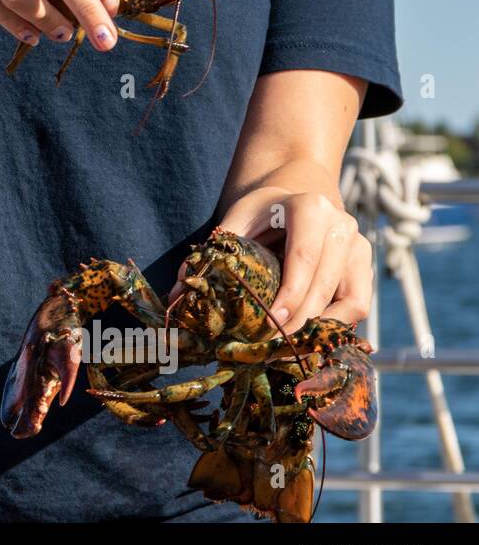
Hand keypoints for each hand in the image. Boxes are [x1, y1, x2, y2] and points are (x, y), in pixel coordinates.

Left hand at [214, 187, 372, 333]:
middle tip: (271, 345)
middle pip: (325, 285)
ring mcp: (359, 247)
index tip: (270, 323)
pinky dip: (335, 326)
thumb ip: (213, 254)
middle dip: (299, 320)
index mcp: (310, 207)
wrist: (295, 200)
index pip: (304, 258)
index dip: (290, 295)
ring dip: (320, 328)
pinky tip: (306, 336)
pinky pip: (358, 307)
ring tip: (288, 345)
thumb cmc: (261, 214)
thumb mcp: (236, 222)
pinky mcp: (364, 268)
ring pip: (350, 302)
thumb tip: (180, 295)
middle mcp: (342, 225)